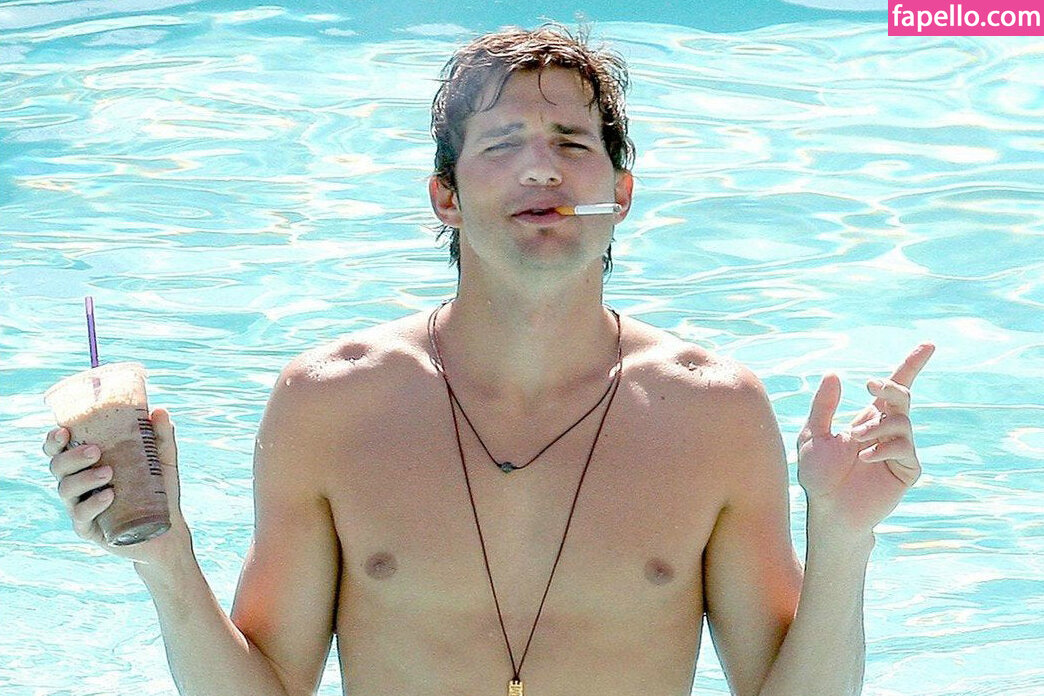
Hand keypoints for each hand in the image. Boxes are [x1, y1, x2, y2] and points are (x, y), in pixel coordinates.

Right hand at [45, 408, 190, 563]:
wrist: (167, 530)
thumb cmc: (159, 491)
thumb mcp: (162, 461)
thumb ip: (160, 437)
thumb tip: (160, 411)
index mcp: (87, 465)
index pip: (59, 450)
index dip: (53, 441)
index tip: (63, 431)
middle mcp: (78, 485)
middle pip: (58, 467)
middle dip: (71, 457)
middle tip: (95, 451)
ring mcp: (80, 507)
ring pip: (66, 490)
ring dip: (84, 479)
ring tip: (108, 473)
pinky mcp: (88, 529)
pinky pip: (81, 516)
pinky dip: (92, 504)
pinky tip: (108, 496)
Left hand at [797, 343, 934, 537]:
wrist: (828, 510)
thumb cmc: (819, 476)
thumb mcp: (814, 435)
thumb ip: (824, 407)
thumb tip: (834, 374)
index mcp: (869, 419)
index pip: (894, 388)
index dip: (912, 366)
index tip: (928, 345)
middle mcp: (888, 431)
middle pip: (903, 397)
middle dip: (890, 387)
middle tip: (870, 386)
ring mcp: (899, 450)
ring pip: (902, 422)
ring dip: (877, 425)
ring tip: (855, 439)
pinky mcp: (906, 470)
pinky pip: (904, 449)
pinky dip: (883, 448)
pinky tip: (865, 458)